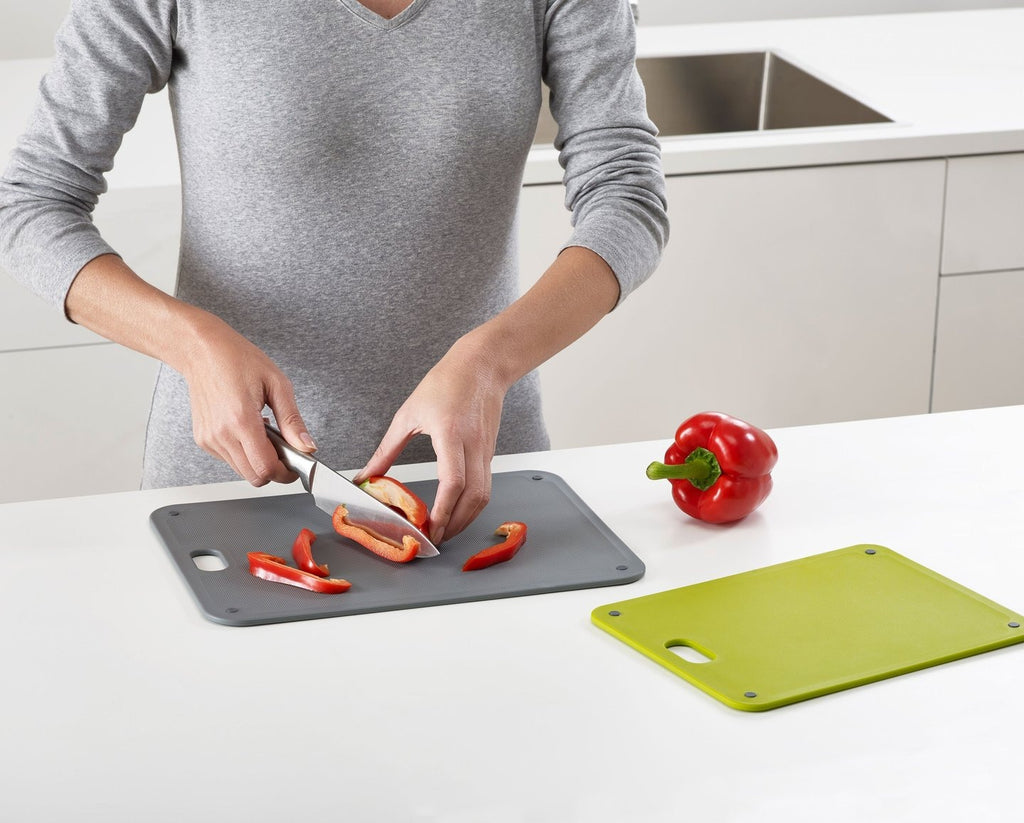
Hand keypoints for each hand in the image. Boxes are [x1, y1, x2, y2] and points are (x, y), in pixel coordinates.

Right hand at [182, 314, 315, 485]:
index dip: (285, 473)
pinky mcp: (203, 440)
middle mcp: (221, 434)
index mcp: (241, 420)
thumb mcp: (277, 384)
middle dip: (273, 469)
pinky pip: (229, 460)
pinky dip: (243, 453)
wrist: (202, 351)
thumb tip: (307, 446)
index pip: (265, 468)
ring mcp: (209, 439)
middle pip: (254, 476)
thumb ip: (292, 420)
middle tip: (283, 448)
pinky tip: (247, 430)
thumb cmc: (237, 360)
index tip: (295, 466)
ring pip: (241, 471)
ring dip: (257, 460)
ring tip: (263, 432)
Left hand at [355, 336, 508, 544]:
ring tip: (444, 531)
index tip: (429, 528)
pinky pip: (486, 486)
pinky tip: (456, 511)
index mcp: (451, 434)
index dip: (443, 510)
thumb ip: (387, 449)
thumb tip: (366, 475)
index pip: (453, 482)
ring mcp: (486, 451)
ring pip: (484, 496)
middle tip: (435, 539)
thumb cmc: (445, 383)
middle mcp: (473, 446)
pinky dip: (472, 505)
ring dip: (466, 519)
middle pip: (473, 497)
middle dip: (455, 524)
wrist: (482, 366)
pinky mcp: (490, 453)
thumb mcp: (408, 413)